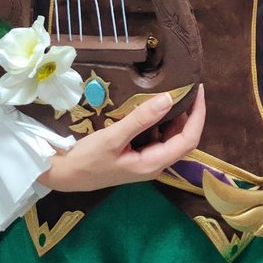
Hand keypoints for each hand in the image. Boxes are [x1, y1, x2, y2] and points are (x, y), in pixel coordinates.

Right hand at [37, 85, 204, 192]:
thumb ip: (140, 119)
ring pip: (171, 137)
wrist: (64, 175)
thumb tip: (168, 99)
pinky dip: (162, 121)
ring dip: (177, 117)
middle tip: (187, 87)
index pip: (188, 139)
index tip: (197, 91)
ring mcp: (147, 160)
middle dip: (190, 114)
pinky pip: (158, 137)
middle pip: (184, 139)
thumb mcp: (113, 137)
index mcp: (153, 163)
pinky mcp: (138, 156)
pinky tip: (155, 106)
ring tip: (175, 92)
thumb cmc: (87, 159)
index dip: (198, 115)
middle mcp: (155, 164)